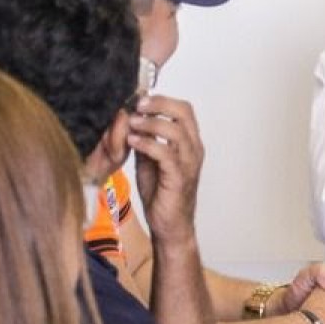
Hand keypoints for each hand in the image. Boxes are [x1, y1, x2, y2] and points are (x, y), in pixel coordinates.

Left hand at [127, 94, 203, 239]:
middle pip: (183, 113)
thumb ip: (146, 140)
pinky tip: (133, 141)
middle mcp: (193, 149)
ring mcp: (188, 163)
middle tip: (137, 104)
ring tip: (132, 122)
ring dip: (151, 123)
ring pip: (176, 131)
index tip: (141, 98)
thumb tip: (131, 120)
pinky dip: (148, 143)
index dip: (163, 99)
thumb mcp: (150, 160)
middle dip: (159, 104)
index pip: (184, 110)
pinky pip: (166, 154)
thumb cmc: (162, 194)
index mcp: (189, 143)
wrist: (170, 225)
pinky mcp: (179, 177)